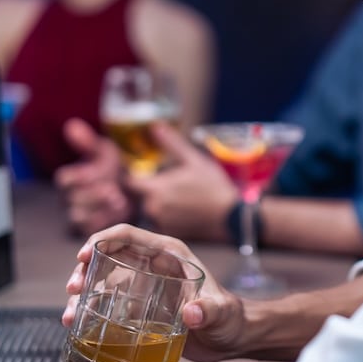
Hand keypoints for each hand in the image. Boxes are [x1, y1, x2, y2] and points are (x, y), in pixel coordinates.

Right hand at [53, 118, 134, 233]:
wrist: (131, 188)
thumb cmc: (113, 167)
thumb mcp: (103, 152)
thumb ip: (88, 142)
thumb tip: (72, 125)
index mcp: (70, 178)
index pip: (64, 179)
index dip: (79, 177)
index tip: (95, 173)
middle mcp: (70, 197)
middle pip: (71, 200)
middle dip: (93, 195)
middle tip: (112, 190)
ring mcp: (80, 214)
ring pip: (79, 216)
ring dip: (99, 209)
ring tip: (119, 200)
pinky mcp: (90, 227)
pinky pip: (90, 229)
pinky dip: (105, 220)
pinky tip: (120, 210)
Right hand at [63, 223, 246, 361]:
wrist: (232, 339)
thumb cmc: (231, 318)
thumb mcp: (222, 313)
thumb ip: (210, 310)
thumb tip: (192, 313)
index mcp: (169, 254)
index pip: (129, 235)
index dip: (103, 239)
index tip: (84, 255)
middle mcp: (153, 265)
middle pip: (109, 255)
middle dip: (85, 268)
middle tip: (73, 288)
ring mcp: (145, 286)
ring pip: (104, 280)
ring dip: (83, 292)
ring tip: (69, 314)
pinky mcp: (141, 307)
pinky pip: (109, 303)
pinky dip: (91, 312)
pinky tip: (78, 325)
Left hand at [126, 121, 236, 240]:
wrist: (231, 218)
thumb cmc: (213, 186)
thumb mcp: (194, 160)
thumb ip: (172, 143)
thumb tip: (156, 126)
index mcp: (155, 190)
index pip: (131, 182)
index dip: (136, 176)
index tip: (145, 172)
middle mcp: (153, 209)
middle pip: (144, 196)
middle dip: (155, 190)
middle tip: (177, 185)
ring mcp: (161, 224)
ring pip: (153, 210)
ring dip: (162, 204)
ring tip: (185, 198)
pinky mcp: (171, 236)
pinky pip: (163, 223)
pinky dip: (170, 217)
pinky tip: (188, 212)